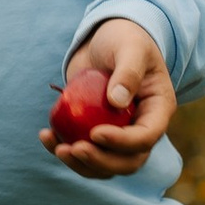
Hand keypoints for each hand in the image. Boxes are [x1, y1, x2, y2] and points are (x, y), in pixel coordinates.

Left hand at [43, 16, 175, 175]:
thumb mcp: (130, 47)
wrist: (106, 40)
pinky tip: (46, 135)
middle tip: (74, 149)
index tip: (95, 133)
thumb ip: (128, 71)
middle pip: (127, 162)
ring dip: (80, 164)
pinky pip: (83, 153)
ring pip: (105, 166)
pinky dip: (64, 150)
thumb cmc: (124, 38)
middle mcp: (141, 128)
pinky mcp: (95, 133)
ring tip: (57, 148)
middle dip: (100, 162)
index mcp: (157, 110)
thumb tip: (117, 102)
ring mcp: (118, 135)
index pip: (146, 138)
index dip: (122, 143)